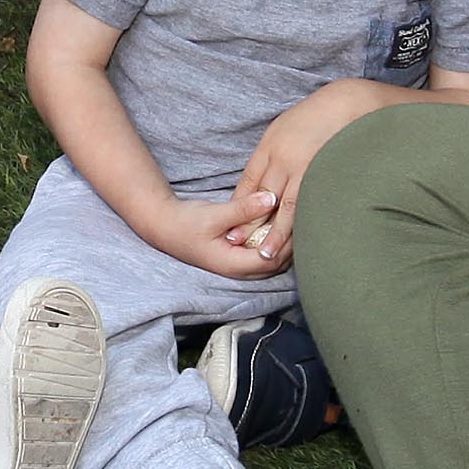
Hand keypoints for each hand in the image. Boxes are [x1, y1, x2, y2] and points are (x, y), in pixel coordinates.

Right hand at [140, 190, 286, 283]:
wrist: (166, 225)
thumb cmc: (186, 222)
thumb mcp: (215, 214)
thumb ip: (244, 209)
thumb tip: (272, 198)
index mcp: (232, 264)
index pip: (271, 260)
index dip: (287, 244)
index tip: (298, 221)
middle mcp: (238, 269)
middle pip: (275, 264)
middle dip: (290, 245)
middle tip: (303, 220)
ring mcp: (238, 264)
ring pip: (271, 260)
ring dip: (282, 244)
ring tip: (294, 221)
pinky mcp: (238, 255)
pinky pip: (263, 252)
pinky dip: (273, 241)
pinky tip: (278, 224)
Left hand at [221, 84, 383, 269]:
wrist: (347, 103)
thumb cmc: (315, 117)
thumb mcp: (283, 129)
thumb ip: (271, 156)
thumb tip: (261, 184)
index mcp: (270, 147)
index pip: (249, 182)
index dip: (239, 206)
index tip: (231, 226)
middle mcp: (284, 159)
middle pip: (262, 198)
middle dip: (250, 224)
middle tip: (237, 245)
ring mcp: (306, 168)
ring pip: (286, 207)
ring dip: (276, 233)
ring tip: (267, 254)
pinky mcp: (326, 175)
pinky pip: (311, 205)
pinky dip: (304, 223)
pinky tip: (300, 239)